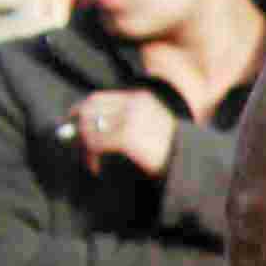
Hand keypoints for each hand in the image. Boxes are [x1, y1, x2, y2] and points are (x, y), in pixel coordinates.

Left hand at [60, 89, 174, 178]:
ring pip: (89, 128)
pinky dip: (91, 156)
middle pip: (89, 110)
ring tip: (91, 161)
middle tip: (79, 148)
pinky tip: (97, 167)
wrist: (194, 162)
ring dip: (84, 147)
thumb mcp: (152, 126)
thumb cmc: (174, 150)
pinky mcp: (127, 137)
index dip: (79, 111)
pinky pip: (96, 144)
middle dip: (77, 130)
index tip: (71, 124)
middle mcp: (133, 105)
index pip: (97, 98)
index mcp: (140, 99)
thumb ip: (125, 121)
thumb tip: (87, 128)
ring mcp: (130, 120)